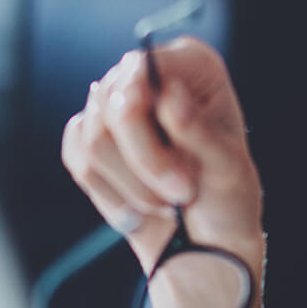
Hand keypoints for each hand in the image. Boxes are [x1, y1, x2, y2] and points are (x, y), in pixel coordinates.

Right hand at [60, 36, 264, 269]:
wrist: (205, 241)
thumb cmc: (226, 199)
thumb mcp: (227, 169)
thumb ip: (199, 131)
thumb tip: (169, 94)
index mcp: (193, 65)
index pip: (143, 67)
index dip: (144, 108)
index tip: (171, 157)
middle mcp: (150, 75)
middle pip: (113, 105)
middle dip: (146, 162)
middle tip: (180, 193)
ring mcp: (116, 106)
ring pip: (94, 137)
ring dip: (132, 184)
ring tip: (167, 202)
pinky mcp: (92, 137)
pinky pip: (79, 157)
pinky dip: (110, 193)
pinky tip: (139, 208)